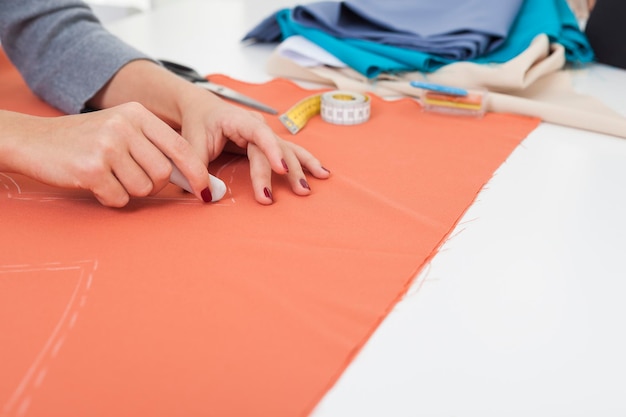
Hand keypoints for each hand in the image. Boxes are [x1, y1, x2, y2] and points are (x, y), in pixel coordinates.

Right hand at [0, 103, 211, 206]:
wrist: (34, 140)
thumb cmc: (84, 139)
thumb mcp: (121, 129)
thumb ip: (154, 146)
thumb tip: (192, 177)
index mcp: (137, 114)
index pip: (181, 147)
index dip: (197, 172)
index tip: (205, 189)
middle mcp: (124, 126)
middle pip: (164, 172)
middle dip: (154, 185)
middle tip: (132, 178)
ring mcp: (107, 146)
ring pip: (143, 188)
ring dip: (130, 191)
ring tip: (110, 177)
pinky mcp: (91, 169)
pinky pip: (119, 198)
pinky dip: (110, 198)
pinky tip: (96, 183)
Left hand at [87, 59, 330, 203]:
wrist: (202, 110)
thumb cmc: (198, 123)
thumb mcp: (192, 143)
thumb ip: (197, 168)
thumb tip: (206, 194)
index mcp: (239, 120)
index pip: (260, 135)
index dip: (272, 152)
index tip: (281, 169)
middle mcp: (258, 125)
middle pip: (275, 149)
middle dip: (287, 171)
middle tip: (295, 191)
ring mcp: (267, 134)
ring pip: (288, 151)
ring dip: (301, 170)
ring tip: (308, 188)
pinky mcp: (270, 144)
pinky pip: (292, 153)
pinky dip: (307, 163)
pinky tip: (322, 174)